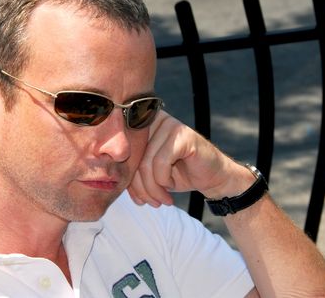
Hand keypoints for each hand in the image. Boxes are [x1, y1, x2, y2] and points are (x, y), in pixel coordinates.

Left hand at [128, 111, 253, 206]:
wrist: (212, 178)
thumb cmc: (178, 175)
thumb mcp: (149, 174)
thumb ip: (131, 171)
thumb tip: (112, 181)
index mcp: (142, 126)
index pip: (124, 155)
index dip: (128, 181)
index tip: (138, 199)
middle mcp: (154, 121)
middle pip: (133, 159)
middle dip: (140, 188)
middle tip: (151, 204)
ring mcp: (169, 125)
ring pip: (146, 163)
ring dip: (153, 189)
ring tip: (162, 200)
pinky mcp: (182, 135)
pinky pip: (161, 162)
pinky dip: (164, 181)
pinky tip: (171, 186)